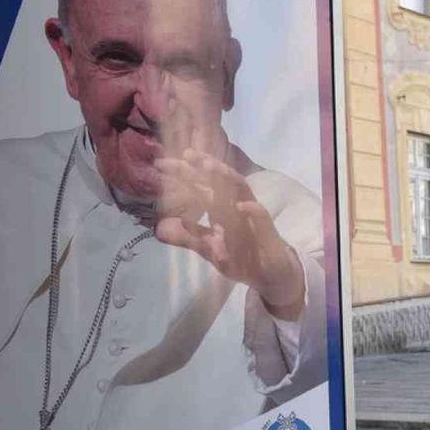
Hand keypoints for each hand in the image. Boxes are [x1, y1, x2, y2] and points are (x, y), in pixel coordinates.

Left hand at [154, 149, 304, 318]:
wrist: (270, 274)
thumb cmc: (241, 256)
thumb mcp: (209, 249)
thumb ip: (187, 237)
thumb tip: (159, 228)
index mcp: (221, 208)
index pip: (201, 186)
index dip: (183, 175)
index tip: (161, 164)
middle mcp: (236, 206)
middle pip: (219, 182)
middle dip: (203, 167)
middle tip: (185, 154)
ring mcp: (252, 217)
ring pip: (242, 192)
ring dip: (228, 178)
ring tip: (211, 166)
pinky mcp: (268, 233)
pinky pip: (262, 219)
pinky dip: (253, 211)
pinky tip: (242, 205)